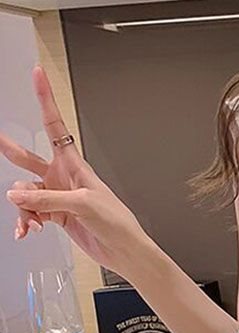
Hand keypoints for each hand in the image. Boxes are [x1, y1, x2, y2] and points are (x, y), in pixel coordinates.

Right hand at [2, 64, 150, 279]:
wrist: (124, 249)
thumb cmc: (116, 222)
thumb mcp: (82, 204)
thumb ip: (46, 198)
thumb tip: (16, 195)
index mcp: (74, 164)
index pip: (55, 125)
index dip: (46, 100)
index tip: (37, 74)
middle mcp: (63, 176)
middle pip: (28, 159)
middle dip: (12, 151)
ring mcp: (58, 196)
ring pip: (26, 193)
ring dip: (25, 208)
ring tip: (31, 223)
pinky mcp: (56, 215)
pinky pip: (31, 213)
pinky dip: (27, 221)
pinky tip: (26, 231)